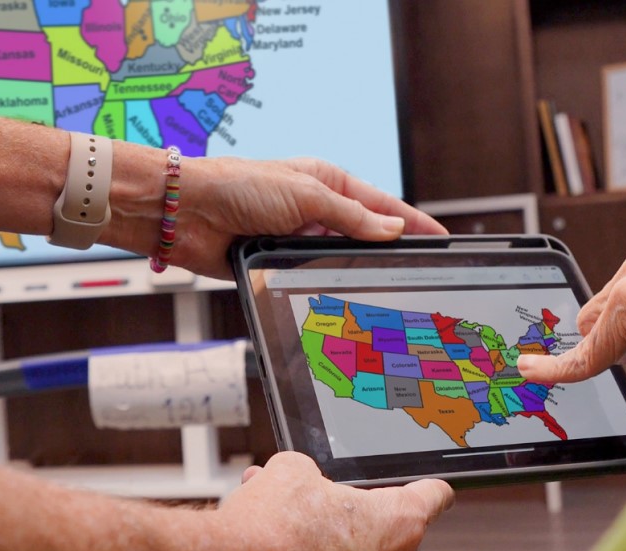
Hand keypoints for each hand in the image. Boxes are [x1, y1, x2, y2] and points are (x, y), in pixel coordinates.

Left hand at [171, 157, 447, 278]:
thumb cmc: (237, 186)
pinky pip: (313, 275)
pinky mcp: (278, 262)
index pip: (381, 205)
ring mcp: (297, 237)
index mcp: (326, 183)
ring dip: (357, 267)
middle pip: (365, 234)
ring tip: (388, 285)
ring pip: (340, 257)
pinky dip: (328, 282)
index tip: (439, 237)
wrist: (186, 212)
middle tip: (421, 269)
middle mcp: (315, 210)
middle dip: (390, 249)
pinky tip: (344, 292)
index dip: (412, 221)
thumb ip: (351, 215)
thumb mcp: (305, 194)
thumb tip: (392, 228)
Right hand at [213, 451, 453, 550]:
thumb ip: (310, 471)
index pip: (432, 497)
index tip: (437, 487)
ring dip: (320, 523)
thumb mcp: (294, 470)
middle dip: (353, 503)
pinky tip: (273, 524)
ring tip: (282, 502)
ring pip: (347, 542)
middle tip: (328, 490)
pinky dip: (304, 543)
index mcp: (396, 520)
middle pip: (384, 521)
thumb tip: (299, 478)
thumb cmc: (276, 523)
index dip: (431, 486)